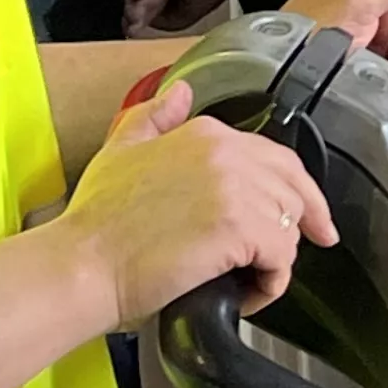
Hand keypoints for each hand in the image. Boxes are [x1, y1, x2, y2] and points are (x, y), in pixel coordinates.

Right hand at [60, 76, 337, 321]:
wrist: (82, 264)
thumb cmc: (95, 222)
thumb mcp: (120, 150)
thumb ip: (154, 117)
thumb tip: (182, 92)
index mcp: (207, 134)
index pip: (277, 158)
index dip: (294, 189)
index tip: (306, 216)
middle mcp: (229, 153)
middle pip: (293, 189)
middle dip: (300, 223)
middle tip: (296, 253)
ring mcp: (238, 189)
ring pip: (289, 226)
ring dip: (274, 258)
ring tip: (245, 280)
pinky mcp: (241, 229)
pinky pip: (281, 260)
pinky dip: (269, 284)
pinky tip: (244, 295)